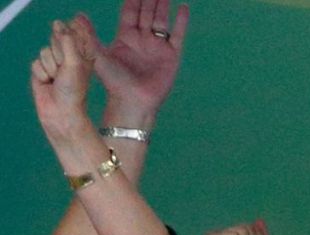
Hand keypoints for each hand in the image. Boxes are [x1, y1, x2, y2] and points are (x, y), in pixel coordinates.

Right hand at [30, 20, 95, 145]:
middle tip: (64, 70)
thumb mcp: (75, 62)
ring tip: (57, 79)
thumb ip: (67, 41)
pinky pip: (35, 62)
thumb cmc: (73, 90)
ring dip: (50, 66)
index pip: (74, 33)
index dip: (69, 38)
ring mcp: (55, 63)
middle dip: (58, 53)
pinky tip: (48, 83)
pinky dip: (41, 73)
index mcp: (84, 55)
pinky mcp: (42, 70)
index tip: (70, 52)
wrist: (60, 111)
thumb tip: (58, 23)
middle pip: (56, 38)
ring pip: (44, 50)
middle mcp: (70, 57)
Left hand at [87, 0, 189, 123]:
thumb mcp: (97, 55)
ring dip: (163, 5)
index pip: (130, 11)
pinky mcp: (171, 56)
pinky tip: (182, 7)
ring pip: (161, 20)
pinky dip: (181, 22)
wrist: (133, 102)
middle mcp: (143, 39)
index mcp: (126, 37)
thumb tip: (78, 15)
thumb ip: (89, 35)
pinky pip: (177, 35)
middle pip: (147, 12)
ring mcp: (158, 47)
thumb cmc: (114, 83)